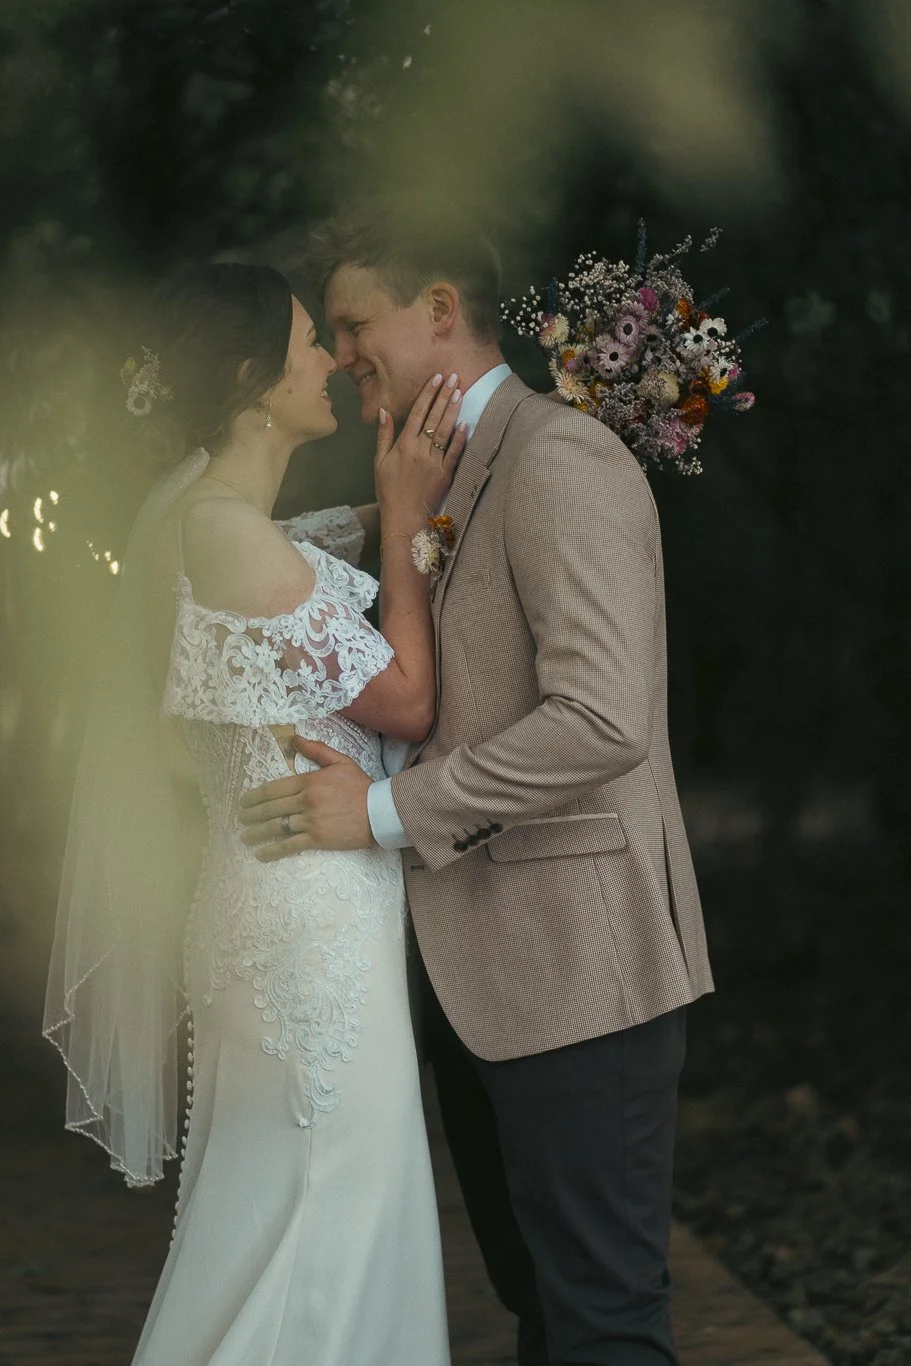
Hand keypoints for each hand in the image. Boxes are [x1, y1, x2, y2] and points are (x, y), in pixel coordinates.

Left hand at [237, 739, 374, 860]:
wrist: (380, 812)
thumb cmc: (361, 786)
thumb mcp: (341, 762)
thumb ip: (317, 750)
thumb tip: (295, 738)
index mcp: (309, 781)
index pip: (274, 789)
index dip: (255, 796)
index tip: (244, 801)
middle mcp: (306, 800)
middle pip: (271, 808)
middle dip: (251, 814)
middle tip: (239, 819)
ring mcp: (311, 821)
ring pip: (276, 827)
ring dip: (256, 833)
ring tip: (244, 837)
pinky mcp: (317, 839)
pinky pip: (290, 845)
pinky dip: (273, 851)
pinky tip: (261, 855)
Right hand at [375, 372, 466, 520]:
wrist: (403, 517)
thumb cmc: (389, 490)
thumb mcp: (379, 462)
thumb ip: (384, 435)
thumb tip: (385, 411)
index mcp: (404, 445)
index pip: (418, 413)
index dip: (427, 394)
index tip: (436, 378)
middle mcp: (420, 450)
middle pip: (434, 418)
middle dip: (444, 395)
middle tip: (454, 377)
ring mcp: (434, 462)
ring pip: (445, 431)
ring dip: (453, 410)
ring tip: (460, 392)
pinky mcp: (445, 474)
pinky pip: (454, 453)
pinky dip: (460, 438)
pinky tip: (465, 423)